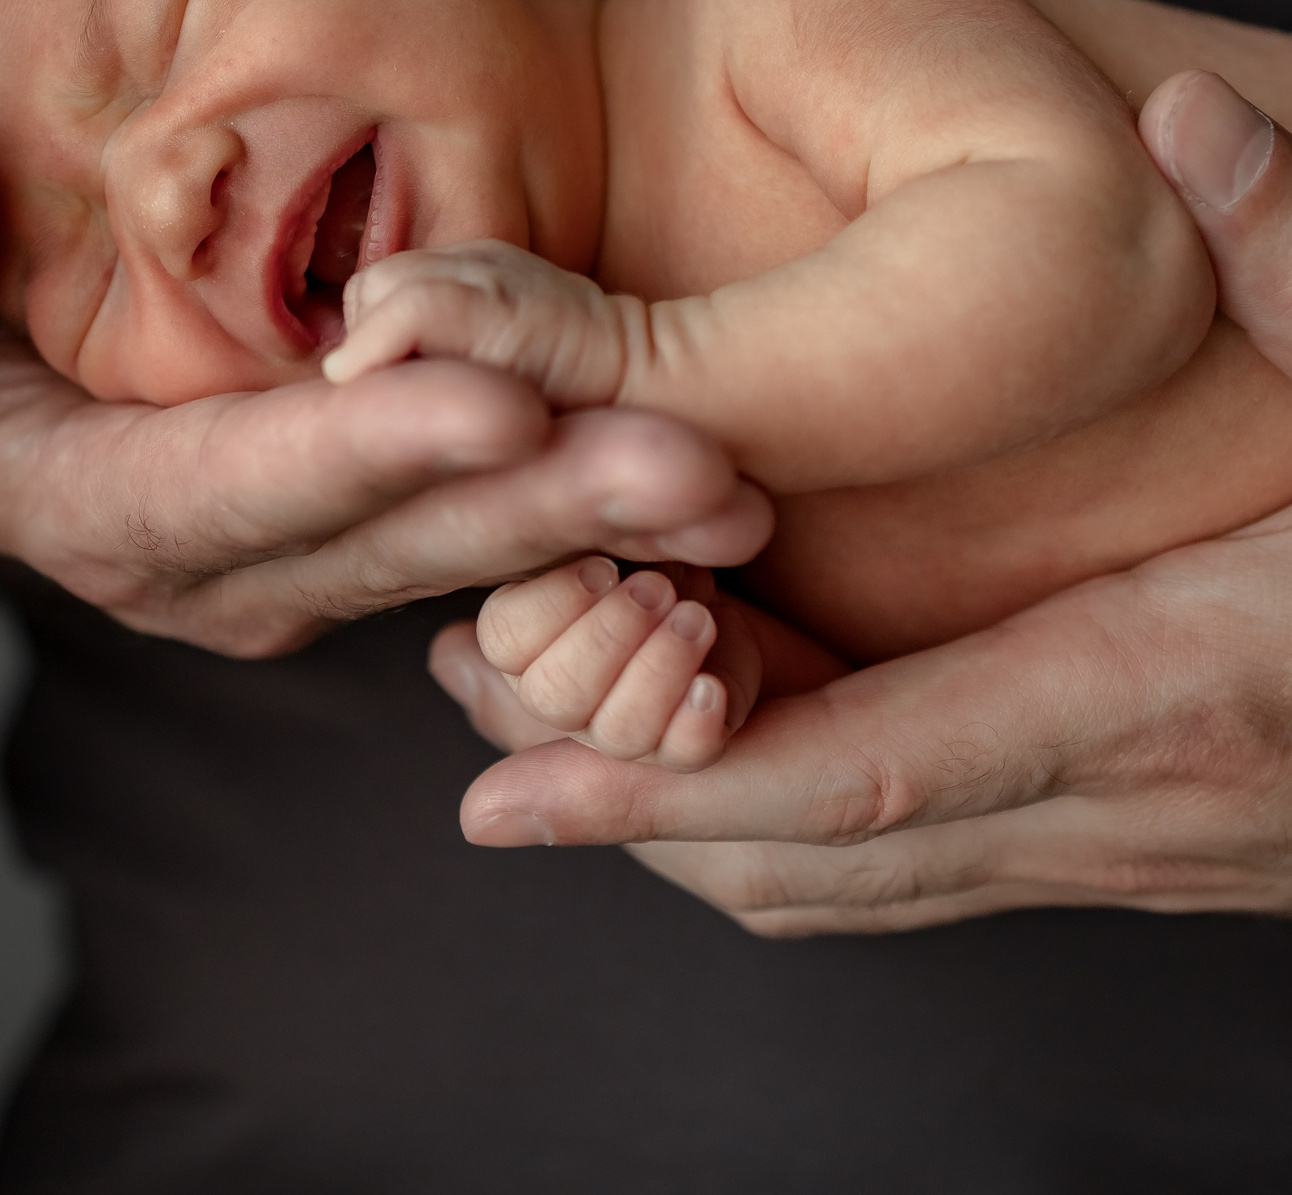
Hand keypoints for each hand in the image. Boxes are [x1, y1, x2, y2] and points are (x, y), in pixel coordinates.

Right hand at [0, 130, 772, 656]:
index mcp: (95, 523)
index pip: (238, 494)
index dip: (362, 453)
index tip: (497, 400)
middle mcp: (224, 570)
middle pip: (397, 537)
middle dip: (548, 505)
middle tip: (704, 466)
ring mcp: (314, 561)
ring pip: (472, 540)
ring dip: (604, 514)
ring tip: (741, 479)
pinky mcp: (381, 526)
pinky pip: (499, 522)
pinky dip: (597, 507)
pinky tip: (716, 481)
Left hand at [437, 70, 1291, 961]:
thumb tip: (1179, 124)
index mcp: (1163, 697)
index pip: (874, 773)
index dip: (674, 780)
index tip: (513, 784)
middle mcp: (1100, 803)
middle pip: (802, 855)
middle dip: (622, 801)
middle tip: (468, 721)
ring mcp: (1095, 844)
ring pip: (836, 878)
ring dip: (683, 810)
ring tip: (547, 705)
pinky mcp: (1105, 844)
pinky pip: (899, 861)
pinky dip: (779, 816)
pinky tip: (717, 725)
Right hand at [468, 561, 757, 770]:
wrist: (831, 564)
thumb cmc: (711, 542)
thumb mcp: (642, 533)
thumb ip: (578, 550)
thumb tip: (459, 639)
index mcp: (546, 623)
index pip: (504, 639)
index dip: (546, 608)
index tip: (600, 568)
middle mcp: (580, 687)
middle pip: (550, 694)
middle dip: (604, 636)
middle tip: (655, 591)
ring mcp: (641, 726)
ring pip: (616, 732)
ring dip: (655, 669)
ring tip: (699, 620)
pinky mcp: (709, 745)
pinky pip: (685, 759)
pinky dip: (693, 724)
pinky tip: (712, 689)